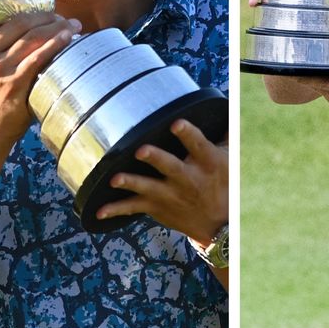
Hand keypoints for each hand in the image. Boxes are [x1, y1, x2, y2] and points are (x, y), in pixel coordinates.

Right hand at [0, 0, 78, 143]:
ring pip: (32, 36)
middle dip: (45, 14)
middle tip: (62, 16)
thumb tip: (29, 15)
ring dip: (57, 27)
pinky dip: (56, 44)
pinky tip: (68, 37)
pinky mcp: (15, 82)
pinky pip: (39, 56)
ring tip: (72, 26)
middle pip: (18, 20)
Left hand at [97, 120, 227, 244]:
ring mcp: (170, 194)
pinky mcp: (157, 207)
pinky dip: (115, 210)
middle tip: (141, 150)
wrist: (219, 224)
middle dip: (156, 158)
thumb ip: (226, 131)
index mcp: (207, 162)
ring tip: (115, 179)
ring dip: (131, 183)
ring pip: (148, 188)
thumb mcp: (230, 157)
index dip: (188, 134)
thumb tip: (229, 103)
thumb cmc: (223, 181)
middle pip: (171, 167)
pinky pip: (133, 208)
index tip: (176, 123)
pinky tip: (98, 210)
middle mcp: (188, 179)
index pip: (198, 145)